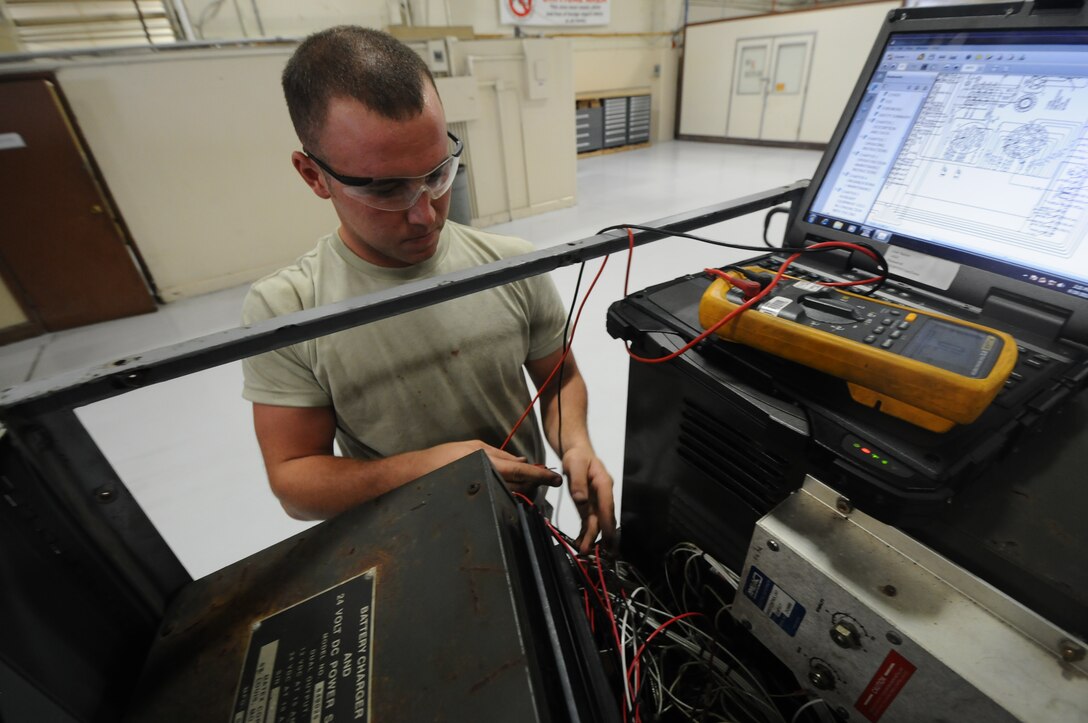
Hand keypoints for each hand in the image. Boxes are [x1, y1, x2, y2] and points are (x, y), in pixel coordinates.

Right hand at [432, 440, 562, 492]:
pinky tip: (515, 488)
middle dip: (536, 481)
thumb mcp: (474, 447)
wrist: (419, 475)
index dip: (541, 475)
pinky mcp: (479, 500)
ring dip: (526, 487)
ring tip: (534, 482)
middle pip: (522, 484)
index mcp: (489, 464)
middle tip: (548, 478)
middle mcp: (489, 479)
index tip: (556, 478)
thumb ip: (501, 454)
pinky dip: (512, 491)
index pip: (522, 471)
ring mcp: (484, 492)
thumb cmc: (444, 458)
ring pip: (514, 492)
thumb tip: (521, 461)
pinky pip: (501, 496)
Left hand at [561, 445, 615, 553]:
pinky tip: (581, 544)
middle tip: (605, 553)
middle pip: (605, 517)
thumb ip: (578, 482)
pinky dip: (585, 533)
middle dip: (605, 535)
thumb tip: (581, 500)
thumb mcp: (576, 464)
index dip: (608, 522)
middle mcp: (603, 495)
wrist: (577, 453)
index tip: (608, 536)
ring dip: (593, 537)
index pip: (607, 505)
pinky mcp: (588, 506)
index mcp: (604, 484)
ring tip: (587, 551)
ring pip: (597, 522)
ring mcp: (596, 502)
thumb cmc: (578, 457)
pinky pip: (588, 522)